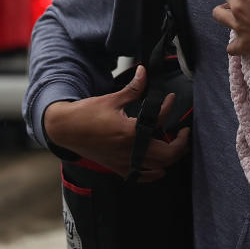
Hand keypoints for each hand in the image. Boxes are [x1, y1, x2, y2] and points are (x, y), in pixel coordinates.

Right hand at [43, 65, 189, 181]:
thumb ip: (133, 88)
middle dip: (181, 143)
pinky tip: (158, 165)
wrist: (65, 129)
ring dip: (170, 157)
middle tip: (184, 131)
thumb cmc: (87, 114)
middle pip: (168, 155)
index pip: (160, 122)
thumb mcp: (112, 99)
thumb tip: (144, 71)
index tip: (172, 98)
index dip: (169, 108)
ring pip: (158, 168)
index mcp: (129, 133)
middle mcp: (130, 151)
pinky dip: (153, 173)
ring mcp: (124, 163)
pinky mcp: (118, 168)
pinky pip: (142, 177)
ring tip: (175, 145)